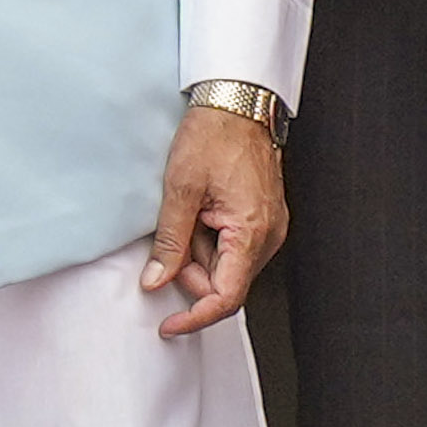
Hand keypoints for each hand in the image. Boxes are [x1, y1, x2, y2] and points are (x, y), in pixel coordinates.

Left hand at [146, 101, 289, 337]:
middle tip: (170, 240)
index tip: (170, 325)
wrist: (237, 101)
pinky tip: (201, 212)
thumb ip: (169, 242)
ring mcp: (269, 227)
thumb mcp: (180, 190)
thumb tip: (157, 281)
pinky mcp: (263, 218)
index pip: (226, 297)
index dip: (195, 317)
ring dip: (200, 252)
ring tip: (188, 211)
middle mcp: (269, 235)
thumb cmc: (214, 135)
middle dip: (191, 273)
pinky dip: (211, 239)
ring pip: (228, 265)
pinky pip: (234, 246)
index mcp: (252, 231)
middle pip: (225, 283)